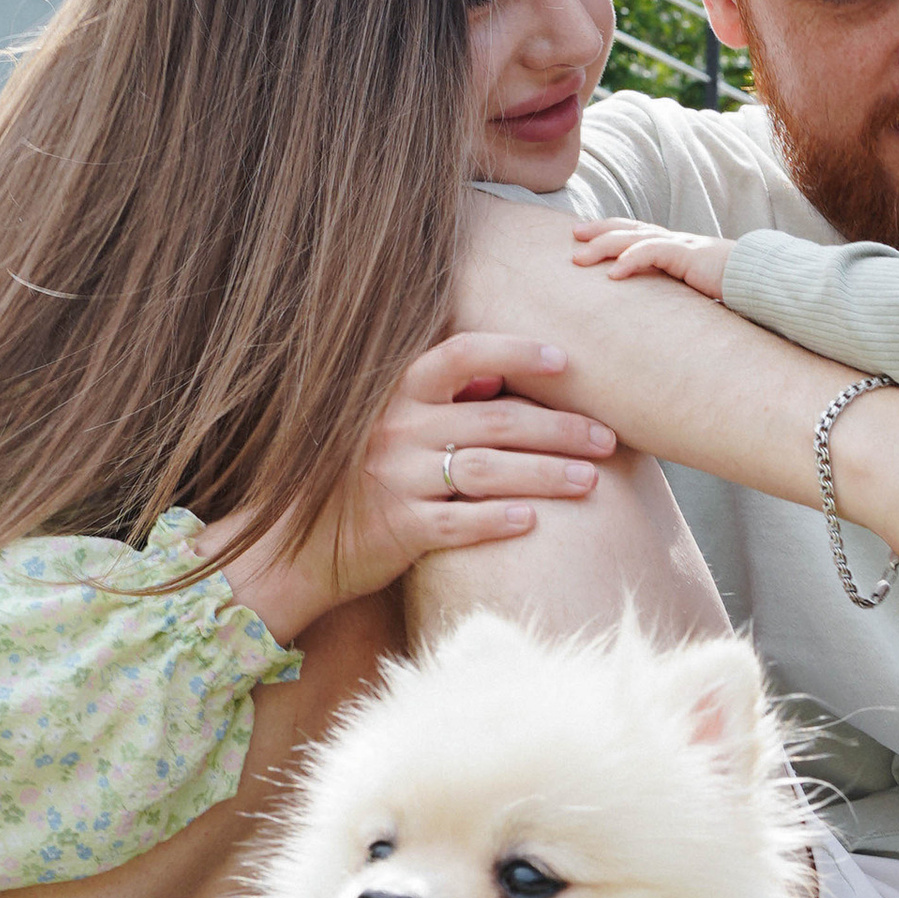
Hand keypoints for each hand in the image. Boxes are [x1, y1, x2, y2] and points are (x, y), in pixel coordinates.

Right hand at [205, 335, 618, 640]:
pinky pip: (460, 522)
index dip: (515, 352)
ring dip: (547, 474)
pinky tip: (536, 521)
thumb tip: (500, 377)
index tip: (563, 360)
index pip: (462, 355)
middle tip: (607, 437)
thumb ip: (438, 400)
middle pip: (495, 418)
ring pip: (488, 470)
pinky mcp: (397, 529)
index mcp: (395, 394)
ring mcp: (395, 479)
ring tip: (591, 480)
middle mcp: (395, 429)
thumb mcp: (385, 424)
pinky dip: (501, 520)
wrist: (291, 545)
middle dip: (560, 427)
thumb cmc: (353, 478)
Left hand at [571, 217, 732, 299]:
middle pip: (629, 227)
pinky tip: (613, 274)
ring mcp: (682, 245)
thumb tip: (659, 313)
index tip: (586, 237)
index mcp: (677, 247)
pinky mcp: (689, 255)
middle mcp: (676, 241)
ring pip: (633, 237)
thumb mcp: (697, 291)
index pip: (638, 232)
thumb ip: (677, 294)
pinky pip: (653, 252)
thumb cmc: (736, 290)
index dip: (612, 231)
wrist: (765, 281)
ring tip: (579, 258)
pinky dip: (630, 260)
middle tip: (574, 235)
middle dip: (599, 230)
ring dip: (603, 246)